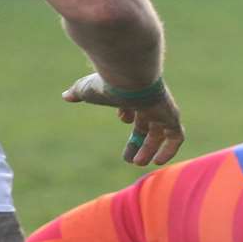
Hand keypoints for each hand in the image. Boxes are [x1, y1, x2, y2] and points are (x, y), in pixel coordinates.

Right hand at [63, 72, 186, 165]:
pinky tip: (158, 161)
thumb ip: (78, 92)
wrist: (130, 78)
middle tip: (130, 160)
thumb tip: (65, 96)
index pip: (133, 106)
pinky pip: (176, 137)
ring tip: (138, 163)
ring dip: (150, 149)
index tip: (122, 119)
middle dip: (138, 142)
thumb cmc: (107, 84)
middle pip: (147, 124)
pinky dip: (169, 150)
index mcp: (132, 94)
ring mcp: (162, 110)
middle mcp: (149, 102)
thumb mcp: (88, 90)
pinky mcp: (172, 117)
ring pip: (160, 133)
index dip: (127, 115)